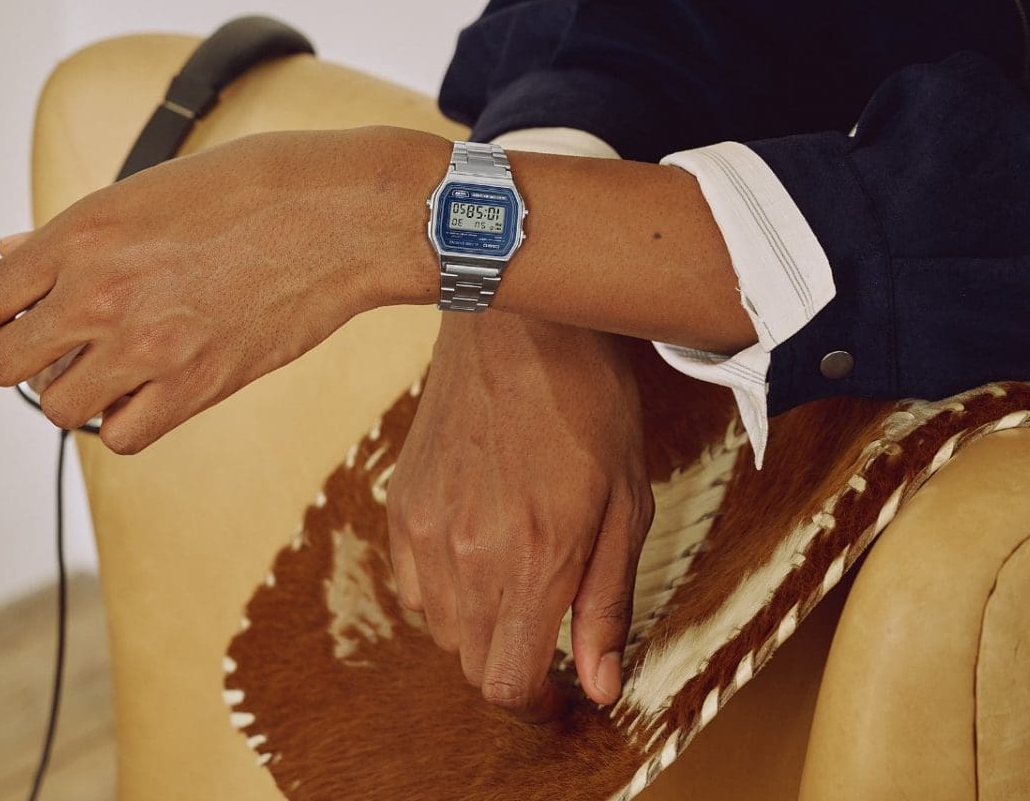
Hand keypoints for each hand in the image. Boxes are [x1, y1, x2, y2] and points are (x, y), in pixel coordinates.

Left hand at [0, 127, 444, 451]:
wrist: (345, 215)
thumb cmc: (262, 187)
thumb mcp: (155, 188)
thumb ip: (78, 231)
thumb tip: (12, 250)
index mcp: (84, 232)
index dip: (2, 312)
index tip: (33, 313)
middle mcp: (100, 291)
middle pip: (2, 365)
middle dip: (29, 358)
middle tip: (70, 345)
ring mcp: (146, 344)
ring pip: (57, 408)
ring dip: (79, 392)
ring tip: (119, 367)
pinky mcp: (196, 386)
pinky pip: (121, 436)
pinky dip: (129, 419)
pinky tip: (157, 387)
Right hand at [386, 311, 652, 720]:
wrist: (519, 322)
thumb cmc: (587, 401)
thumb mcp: (626, 500)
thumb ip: (607, 600)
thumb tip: (601, 685)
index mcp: (533, 558)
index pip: (509, 684)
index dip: (538, 708)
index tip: (563, 695)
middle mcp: (467, 554)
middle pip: (474, 665)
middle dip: (517, 663)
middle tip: (553, 627)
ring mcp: (425, 527)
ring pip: (442, 630)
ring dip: (482, 626)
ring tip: (520, 576)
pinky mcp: (403, 501)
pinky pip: (412, 585)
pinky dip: (444, 590)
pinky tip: (479, 548)